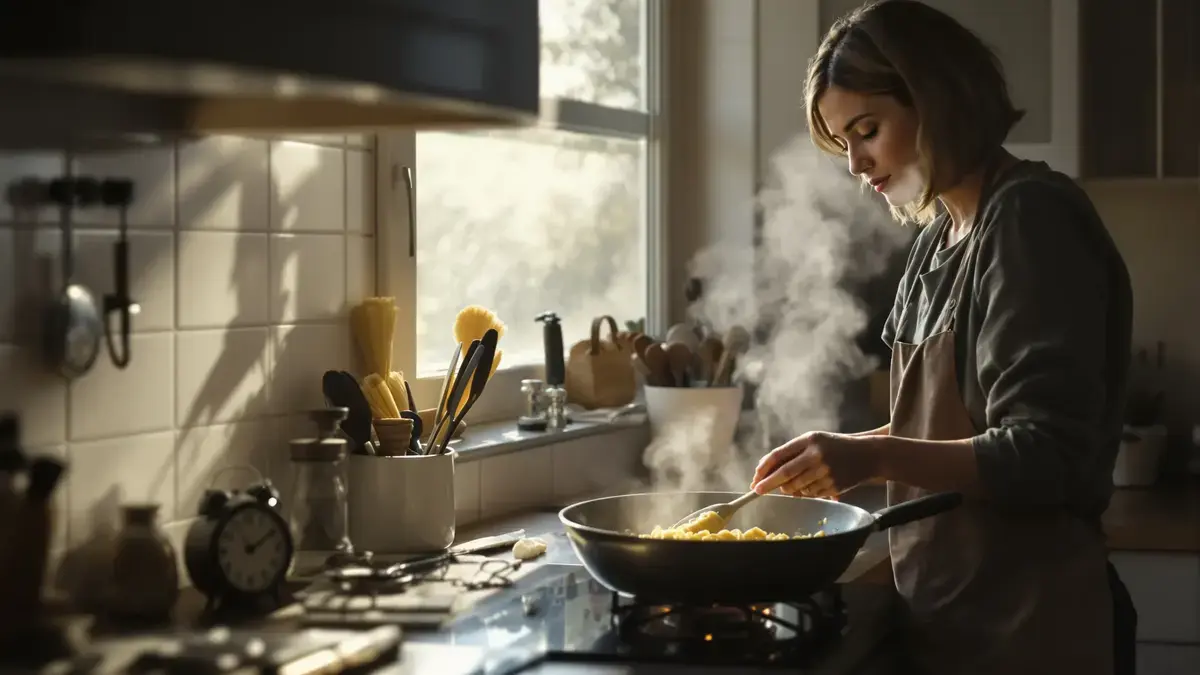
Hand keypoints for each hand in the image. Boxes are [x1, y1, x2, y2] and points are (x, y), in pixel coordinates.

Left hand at [750, 431, 881, 498]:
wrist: (867, 455)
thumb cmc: (833, 447)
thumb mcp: (813, 441)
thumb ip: (790, 453)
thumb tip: (765, 471)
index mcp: (809, 440)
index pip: (779, 455)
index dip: (764, 469)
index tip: (754, 479)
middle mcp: (817, 455)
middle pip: (785, 474)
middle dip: (768, 484)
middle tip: (757, 491)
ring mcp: (826, 472)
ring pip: (796, 487)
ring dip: (788, 489)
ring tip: (790, 485)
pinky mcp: (833, 485)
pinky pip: (810, 494)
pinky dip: (804, 493)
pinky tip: (810, 485)